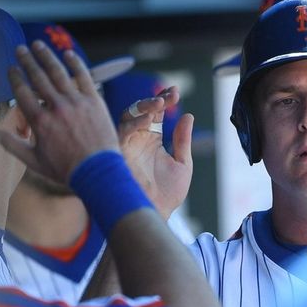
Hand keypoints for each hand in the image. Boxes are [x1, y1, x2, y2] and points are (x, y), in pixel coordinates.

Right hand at [0, 41, 119, 183]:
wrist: (98, 172)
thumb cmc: (66, 169)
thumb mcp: (34, 161)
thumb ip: (12, 145)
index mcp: (40, 121)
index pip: (22, 92)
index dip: (15, 77)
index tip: (11, 68)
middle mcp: (56, 108)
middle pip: (38, 78)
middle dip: (27, 61)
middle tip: (20, 49)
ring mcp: (77, 103)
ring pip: (59, 73)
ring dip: (47, 56)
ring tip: (38, 45)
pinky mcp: (95, 102)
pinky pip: (85, 77)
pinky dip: (76, 64)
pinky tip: (68, 54)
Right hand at [117, 86, 192, 217]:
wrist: (155, 214)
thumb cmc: (166, 195)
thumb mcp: (182, 164)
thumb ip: (183, 140)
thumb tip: (188, 116)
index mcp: (151, 140)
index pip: (155, 113)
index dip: (164, 100)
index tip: (175, 91)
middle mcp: (136, 139)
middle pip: (140, 110)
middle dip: (154, 99)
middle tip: (170, 95)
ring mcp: (126, 145)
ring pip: (127, 117)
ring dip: (143, 107)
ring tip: (160, 103)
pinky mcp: (117, 154)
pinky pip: (120, 133)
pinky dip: (133, 124)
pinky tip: (148, 119)